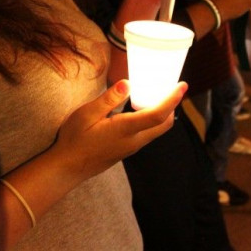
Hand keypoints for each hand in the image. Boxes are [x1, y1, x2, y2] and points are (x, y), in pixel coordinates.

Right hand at [50, 80, 186, 181]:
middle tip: (173, 87)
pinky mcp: (127, 150)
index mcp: (125, 130)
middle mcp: (134, 141)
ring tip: (158, 94)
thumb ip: (109, 99)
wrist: (67, 168)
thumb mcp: (86, 114)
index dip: (172, 100)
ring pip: (156, 130)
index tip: (182, 86)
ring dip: (162, 113)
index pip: (157, 115)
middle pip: (164, 124)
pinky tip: (141, 108)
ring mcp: (131, 147)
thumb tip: (128, 83)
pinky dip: (152, 120)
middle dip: (172, 105)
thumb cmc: (74, 139)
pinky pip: (147, 134)